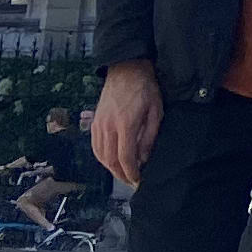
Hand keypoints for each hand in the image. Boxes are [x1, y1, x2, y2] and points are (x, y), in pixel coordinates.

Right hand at [90, 61, 162, 187]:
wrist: (126, 69)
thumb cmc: (145, 89)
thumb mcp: (156, 112)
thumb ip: (149, 137)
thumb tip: (143, 158)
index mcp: (125, 124)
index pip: (125, 157)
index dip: (131, 173)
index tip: (138, 181)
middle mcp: (108, 126)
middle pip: (110, 160)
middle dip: (121, 174)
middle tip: (132, 182)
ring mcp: (98, 124)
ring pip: (100, 155)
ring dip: (111, 168)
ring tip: (123, 174)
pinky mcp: (95, 121)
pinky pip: (95, 146)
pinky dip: (102, 158)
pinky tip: (111, 161)